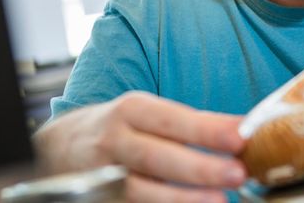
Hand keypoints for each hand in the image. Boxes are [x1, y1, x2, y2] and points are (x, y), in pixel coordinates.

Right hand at [33, 91, 245, 202]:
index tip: (240, 136)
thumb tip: (244, 132)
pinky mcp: (98, 200)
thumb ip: (192, 125)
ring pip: (140, 190)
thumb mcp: (149, 114)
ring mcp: (101, 175)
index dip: (206, 129)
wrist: (59, 147)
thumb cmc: (122, 129)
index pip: (172, 119)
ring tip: (218, 200)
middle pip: (156, 156)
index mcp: (131, 110)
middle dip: (198, 167)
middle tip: (237, 173)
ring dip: (181, 198)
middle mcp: (113, 141)